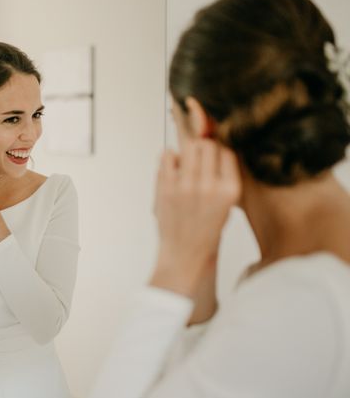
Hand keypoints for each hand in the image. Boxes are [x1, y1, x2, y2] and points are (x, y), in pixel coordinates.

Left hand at [151, 140, 240, 296]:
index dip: (219, 150)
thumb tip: (214, 143)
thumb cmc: (206, 229)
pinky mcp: (166, 189)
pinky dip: (169, 157)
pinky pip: (167, 156)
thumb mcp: (227, 204)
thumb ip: (222, 176)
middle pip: (207, 145)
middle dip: (202, 147)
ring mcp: (186, 187)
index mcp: (230, 190)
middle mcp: (210, 187)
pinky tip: (172, 168)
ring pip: (188, 146)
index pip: (227, 151)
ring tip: (186, 163)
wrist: (186, 255)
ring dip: (186, 151)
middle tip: (197, 157)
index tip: (213, 155)